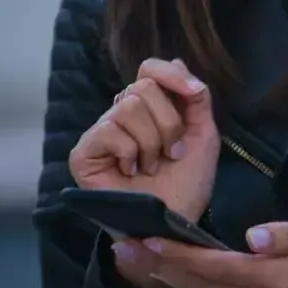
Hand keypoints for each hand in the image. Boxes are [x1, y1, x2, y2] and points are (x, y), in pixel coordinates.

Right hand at [69, 57, 218, 221]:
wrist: (171, 225)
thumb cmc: (186, 184)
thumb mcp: (203, 136)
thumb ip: (196, 98)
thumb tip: (179, 63)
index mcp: (151, 108)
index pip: (150, 69)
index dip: (171, 74)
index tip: (194, 93)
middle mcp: (123, 115)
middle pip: (143, 86)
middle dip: (169, 122)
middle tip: (172, 152)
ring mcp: (102, 133)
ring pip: (128, 106)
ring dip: (152, 141)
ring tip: (151, 166)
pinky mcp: (84, 152)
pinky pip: (109, 130)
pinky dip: (130, 151)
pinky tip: (130, 172)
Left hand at [137, 217, 287, 287]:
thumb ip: (286, 233)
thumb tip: (252, 238)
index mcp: (277, 280)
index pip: (217, 266)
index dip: (180, 255)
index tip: (149, 241)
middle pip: (199, 286)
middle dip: (160, 266)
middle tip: (125, 246)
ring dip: (170, 279)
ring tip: (140, 258)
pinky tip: (177, 275)